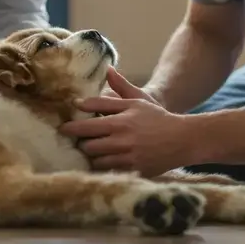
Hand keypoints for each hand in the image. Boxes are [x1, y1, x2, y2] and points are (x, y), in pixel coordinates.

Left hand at [58, 67, 192, 176]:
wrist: (182, 139)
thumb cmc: (157, 117)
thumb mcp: (138, 100)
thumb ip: (119, 88)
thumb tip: (106, 71)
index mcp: (120, 122)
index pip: (86, 126)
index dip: (71, 127)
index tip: (63, 128)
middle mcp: (121, 141)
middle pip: (88, 146)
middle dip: (81, 143)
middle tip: (79, 140)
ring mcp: (127, 159)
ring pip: (96, 161)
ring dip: (91, 156)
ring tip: (91, 151)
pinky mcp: (133, 171)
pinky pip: (109, 172)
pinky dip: (102, 168)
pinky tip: (103, 162)